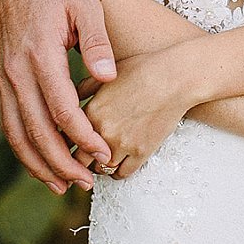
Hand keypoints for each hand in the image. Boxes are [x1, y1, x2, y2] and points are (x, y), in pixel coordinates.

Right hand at [0, 0, 116, 193]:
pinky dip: (22, 149)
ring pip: (16, 133)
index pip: (61, 108)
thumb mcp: (85, 5)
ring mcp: (4, 78)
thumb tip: (107, 78)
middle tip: (87, 182)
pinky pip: (8, 123)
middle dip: (61, 163)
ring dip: (38, 165)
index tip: (103, 152)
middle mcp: (16, 71)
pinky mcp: (1, 82)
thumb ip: (96, 41)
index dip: (82, 136)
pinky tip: (41, 165)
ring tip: (64, 186)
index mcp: (40, 54)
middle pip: (36, 130)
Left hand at [75, 49, 192, 177]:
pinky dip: (118, 171)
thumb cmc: (143, 69)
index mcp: (91, 111)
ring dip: (100, 165)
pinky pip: (121, 174)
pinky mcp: (141, 152)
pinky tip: (120, 161)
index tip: (73, 143)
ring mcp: (122, 144)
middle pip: (80, 160)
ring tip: (103, 158)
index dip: (69, 143)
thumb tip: (69, 95)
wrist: (175, 77)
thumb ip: (85, 87)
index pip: (67, 139)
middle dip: (82, 159)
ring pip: (100, 169)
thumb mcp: (108, 75)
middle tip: (86, 156)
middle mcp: (102, 131)